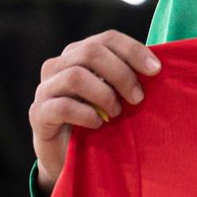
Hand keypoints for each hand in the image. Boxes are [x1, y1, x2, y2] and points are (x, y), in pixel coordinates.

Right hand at [29, 31, 161, 192]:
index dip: (134, 50)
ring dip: (104, 95)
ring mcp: (45, 88)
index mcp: (79, 54)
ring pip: (75, 76)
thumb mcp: (116, 95)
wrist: (69, 157)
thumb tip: (157, 67)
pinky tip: (98, 124)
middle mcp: (58, 65)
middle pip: (91, 52)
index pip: (108, 38)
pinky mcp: (38, 113)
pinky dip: (86, 115)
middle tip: (137, 98)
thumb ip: (128, 77)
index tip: (156, 70)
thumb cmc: (98, 121)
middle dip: (121, 74)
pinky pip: (62, 106)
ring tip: (116, 113)